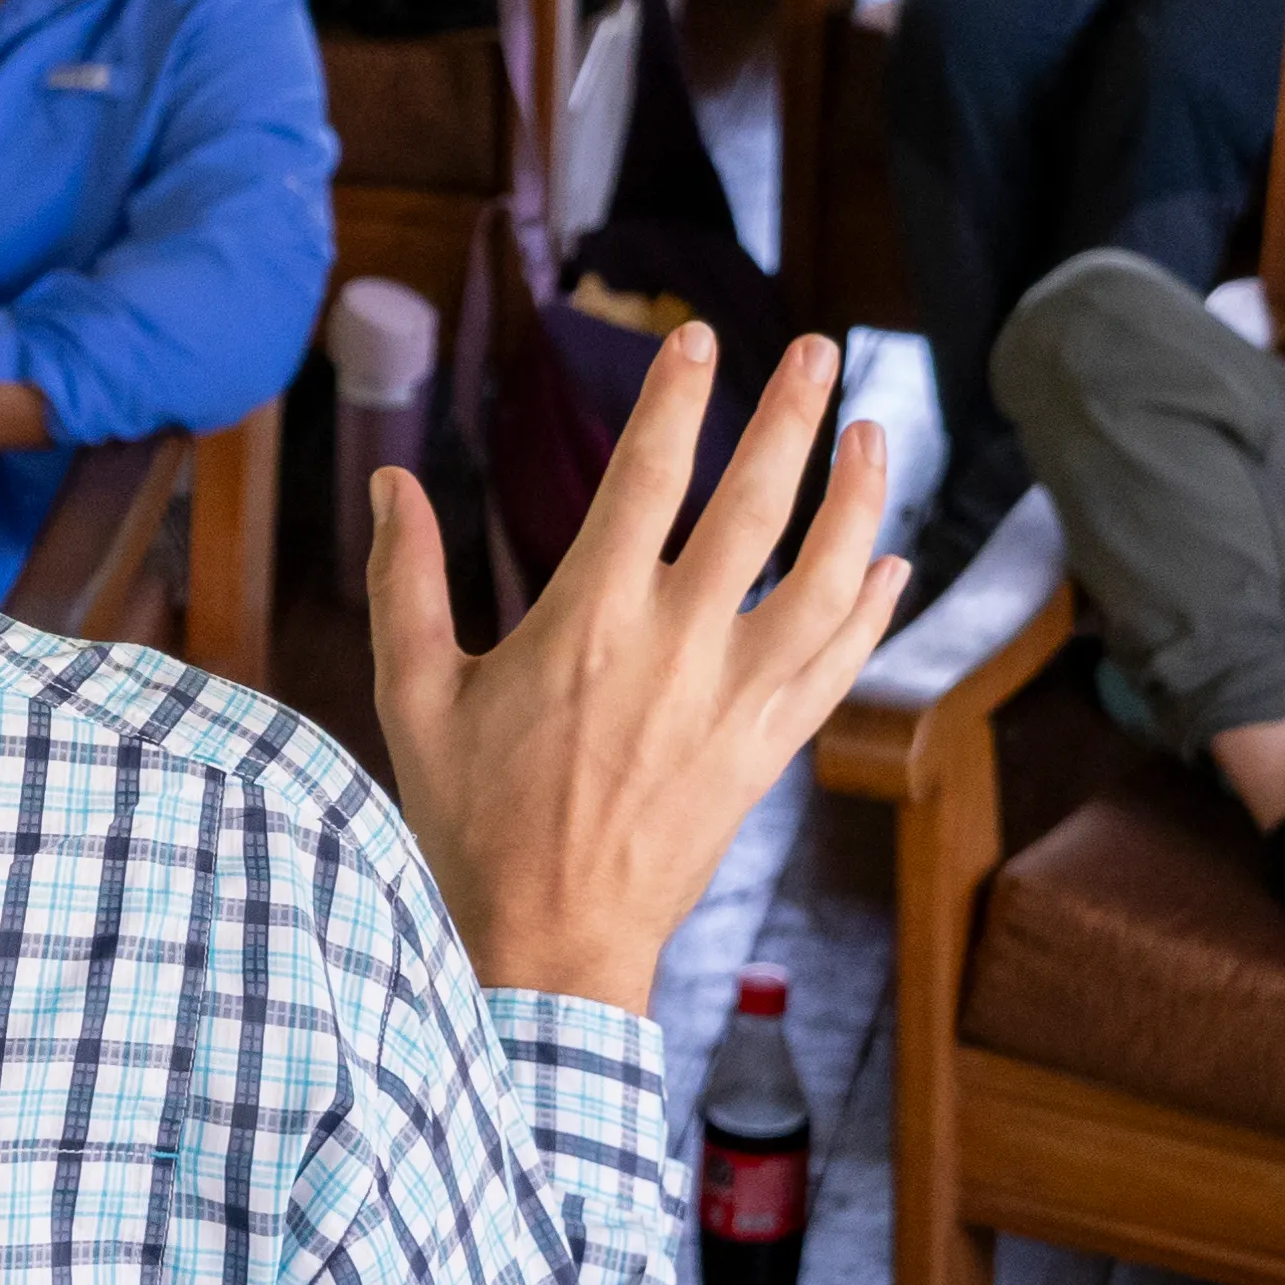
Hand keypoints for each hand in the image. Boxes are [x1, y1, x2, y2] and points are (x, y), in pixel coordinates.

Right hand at [369, 327, 903, 1013]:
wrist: (548, 944)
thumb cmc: (469, 821)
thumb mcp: (414, 694)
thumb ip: (405, 581)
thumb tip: (395, 482)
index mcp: (586, 621)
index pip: (646, 477)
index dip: (676, 399)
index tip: (698, 340)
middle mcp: (675, 649)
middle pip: (755, 505)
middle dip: (790, 416)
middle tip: (818, 350)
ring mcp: (734, 702)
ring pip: (822, 577)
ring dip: (856, 498)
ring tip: (871, 432)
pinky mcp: (767, 753)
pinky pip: (838, 663)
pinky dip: (869, 606)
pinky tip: (888, 560)